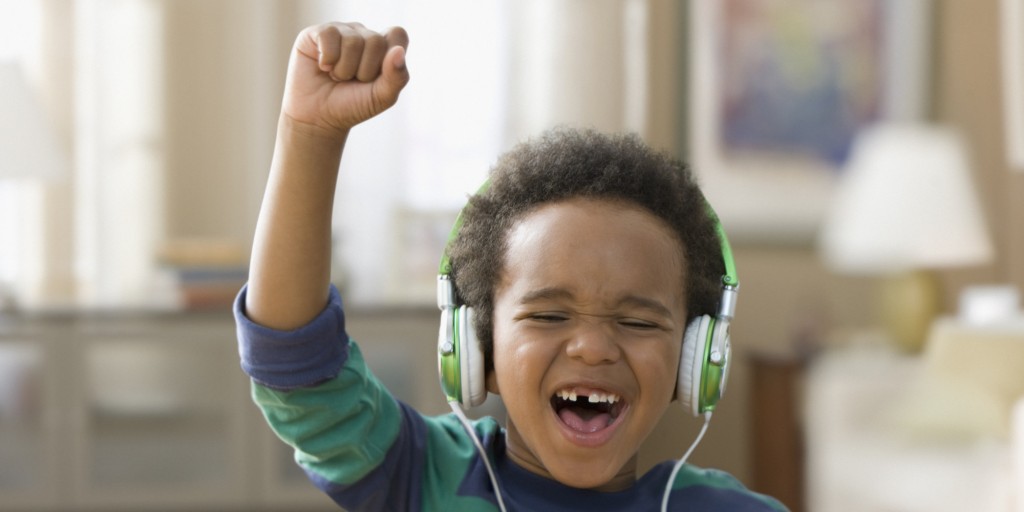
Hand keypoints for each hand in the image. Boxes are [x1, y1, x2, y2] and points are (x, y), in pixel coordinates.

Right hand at [281, 22, 408, 137]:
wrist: (318, 117)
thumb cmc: (352, 105)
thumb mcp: (381, 97)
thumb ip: (397, 76)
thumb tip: (398, 51)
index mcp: (384, 47)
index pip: (397, 34)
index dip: (389, 56)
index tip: (377, 76)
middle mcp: (363, 34)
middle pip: (376, 41)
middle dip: (364, 71)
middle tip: (352, 81)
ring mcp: (341, 31)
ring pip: (353, 41)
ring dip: (344, 69)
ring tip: (337, 76)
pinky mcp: (318, 32)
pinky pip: (329, 35)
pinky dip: (327, 59)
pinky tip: (323, 67)